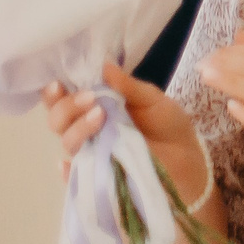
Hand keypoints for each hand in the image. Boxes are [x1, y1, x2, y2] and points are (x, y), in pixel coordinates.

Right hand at [41, 63, 205, 195]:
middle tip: (90, 99)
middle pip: (59, 121)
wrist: (188, 160)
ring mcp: (93, 155)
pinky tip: (69, 164)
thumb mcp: (152, 100)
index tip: (59, 84)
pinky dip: (69, 172)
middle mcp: (88, 131)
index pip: (64, 99)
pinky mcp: (100, 178)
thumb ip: (128, 86)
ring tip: (100, 116)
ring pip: (68, 143)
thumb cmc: (168, 126)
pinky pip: (76, 178)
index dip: (55, 92)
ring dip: (77, 128)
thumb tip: (103, 64)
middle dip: (67, 107)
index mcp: (96, 107)